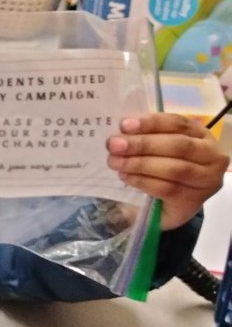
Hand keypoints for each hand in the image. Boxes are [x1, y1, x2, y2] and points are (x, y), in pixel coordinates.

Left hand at [107, 113, 227, 230]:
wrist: (173, 203)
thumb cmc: (165, 165)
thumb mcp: (161, 147)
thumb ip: (148, 136)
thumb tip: (121, 131)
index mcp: (202, 135)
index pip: (178, 124)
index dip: (151, 123)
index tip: (124, 125)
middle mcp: (211, 156)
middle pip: (177, 146)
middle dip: (143, 144)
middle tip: (114, 145)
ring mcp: (206, 180)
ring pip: (173, 169)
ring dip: (140, 164)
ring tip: (115, 162)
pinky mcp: (194, 200)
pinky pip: (167, 188)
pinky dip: (143, 181)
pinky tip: (125, 176)